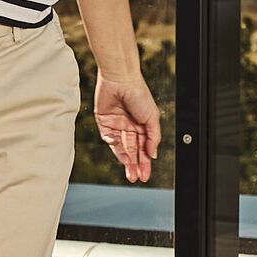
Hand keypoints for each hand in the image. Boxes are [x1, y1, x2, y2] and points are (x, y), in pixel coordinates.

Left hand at [94, 63, 160, 183]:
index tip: (145, 176)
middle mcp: (129, 127)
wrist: (120, 78)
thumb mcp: (152, 117)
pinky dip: (113, 144)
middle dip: (135, 165)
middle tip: (136, 178)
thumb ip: (153, 137)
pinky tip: (118, 148)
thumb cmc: (139, 94)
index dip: (145, 162)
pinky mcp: (103, 121)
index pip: (144, 148)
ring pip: (121, 148)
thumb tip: (152, 155)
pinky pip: (108, 138)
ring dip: (125, 161)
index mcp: (142, 126)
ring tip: (130, 174)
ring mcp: (116, 125)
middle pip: (132, 151)